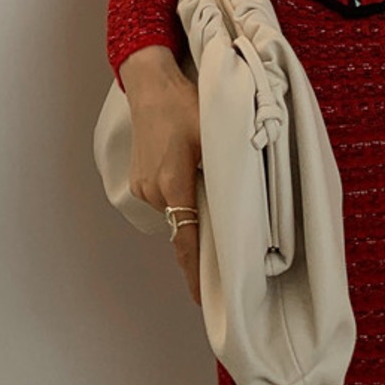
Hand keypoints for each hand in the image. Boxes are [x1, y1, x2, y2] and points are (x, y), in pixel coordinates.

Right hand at [125, 62, 204, 306]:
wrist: (150, 83)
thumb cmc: (185, 103)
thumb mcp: (213, 134)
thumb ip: (227, 169)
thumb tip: (246, 200)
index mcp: (173, 183)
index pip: (186, 242)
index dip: (197, 274)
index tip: (206, 302)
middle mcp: (153, 191)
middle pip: (182, 230)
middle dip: (202, 246)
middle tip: (226, 263)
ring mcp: (143, 186)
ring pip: (175, 214)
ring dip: (191, 216)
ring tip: (212, 206)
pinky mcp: (139, 179)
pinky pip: (164, 201)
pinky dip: (179, 201)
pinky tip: (192, 183)